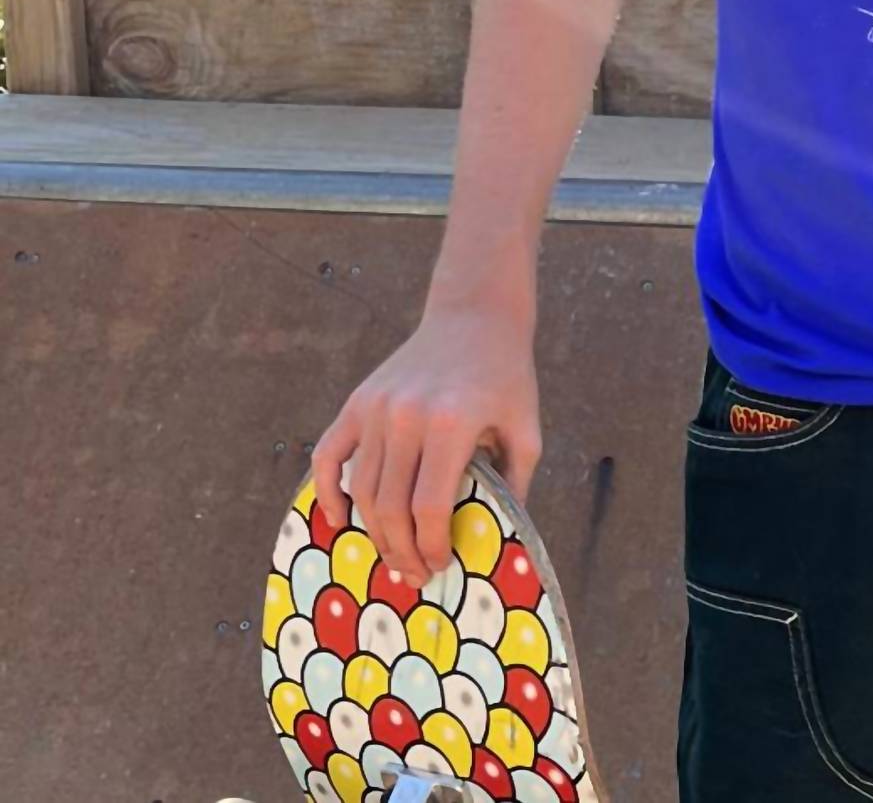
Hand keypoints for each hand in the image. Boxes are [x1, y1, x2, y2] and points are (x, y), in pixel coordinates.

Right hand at [310, 306, 541, 589]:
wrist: (475, 316)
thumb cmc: (506, 376)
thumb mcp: (525, 428)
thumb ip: (515, 483)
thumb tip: (501, 543)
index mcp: (452, 423)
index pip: (431, 506)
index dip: (433, 545)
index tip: (441, 564)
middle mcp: (407, 415)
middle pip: (391, 506)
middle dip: (401, 551)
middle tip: (414, 575)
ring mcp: (377, 407)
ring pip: (360, 488)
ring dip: (373, 531)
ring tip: (392, 554)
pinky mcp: (359, 401)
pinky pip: (329, 454)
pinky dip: (327, 492)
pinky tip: (340, 520)